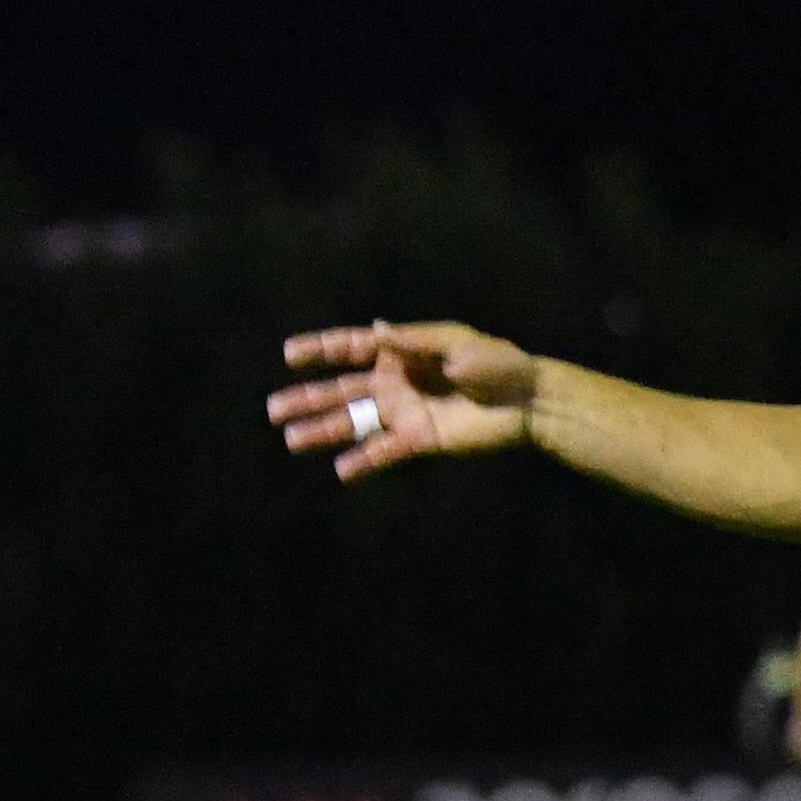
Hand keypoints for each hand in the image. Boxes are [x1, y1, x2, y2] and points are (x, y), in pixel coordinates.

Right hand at [266, 320, 543, 478]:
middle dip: (307, 398)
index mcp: (401, 351)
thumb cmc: (497, 362)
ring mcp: (405, 412)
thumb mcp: (455, 343)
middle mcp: (395, 382)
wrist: (528, 401)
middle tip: (272, 409)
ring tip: (291, 440)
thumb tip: (376, 330)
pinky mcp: (421, 439)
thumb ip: (414, 341)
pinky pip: (386, 451)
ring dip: (323, 431)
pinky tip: (341, 470)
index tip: (289, 353)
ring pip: (355, 422)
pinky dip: (364, 461)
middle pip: (342, 391)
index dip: (320, 349)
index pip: (351, 349)